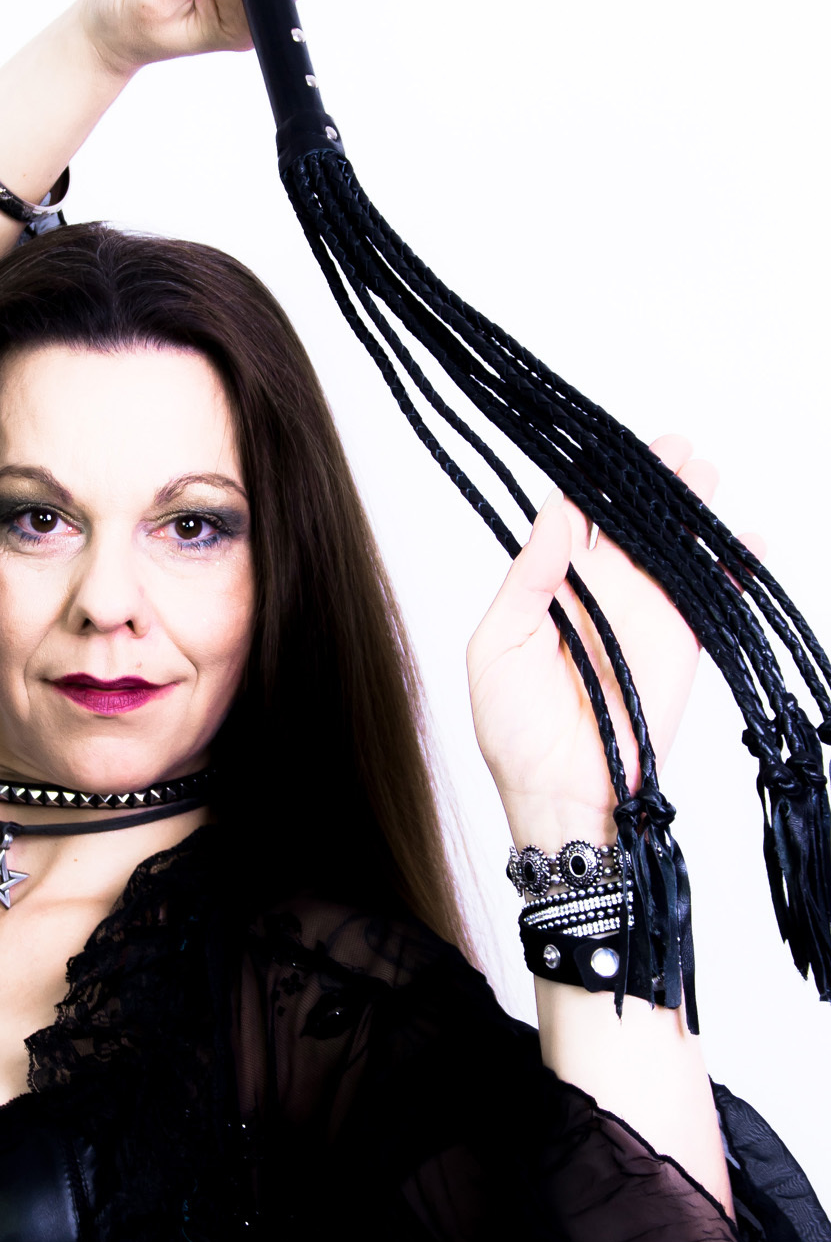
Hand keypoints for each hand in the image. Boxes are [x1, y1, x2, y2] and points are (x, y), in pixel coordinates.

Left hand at [466, 435, 764, 850]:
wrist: (559, 795)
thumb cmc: (512, 732)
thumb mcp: (495, 649)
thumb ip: (525, 583)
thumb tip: (553, 521)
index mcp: (549, 586)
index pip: (573, 519)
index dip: (590, 483)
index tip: (603, 451)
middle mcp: (599, 592)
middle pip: (629, 521)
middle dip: (650, 480)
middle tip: (671, 446)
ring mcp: (643, 615)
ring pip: (671, 547)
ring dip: (691, 509)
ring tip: (705, 471)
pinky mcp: (680, 644)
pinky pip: (711, 598)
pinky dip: (733, 569)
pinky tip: (746, 541)